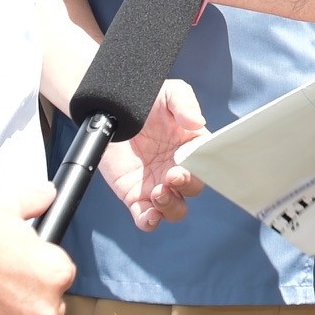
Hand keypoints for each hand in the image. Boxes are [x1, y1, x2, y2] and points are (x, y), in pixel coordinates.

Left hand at [99, 78, 207, 229]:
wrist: (108, 111)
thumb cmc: (145, 99)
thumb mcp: (168, 93)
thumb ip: (184, 103)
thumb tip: (197, 122)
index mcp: (191, 146)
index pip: (206, 164)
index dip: (200, 169)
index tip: (183, 165)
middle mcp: (177, 168)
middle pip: (192, 189)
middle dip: (185, 187)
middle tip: (170, 176)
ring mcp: (157, 184)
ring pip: (174, 209)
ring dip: (170, 206)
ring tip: (158, 192)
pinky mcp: (134, 196)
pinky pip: (146, 217)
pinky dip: (150, 221)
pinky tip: (149, 215)